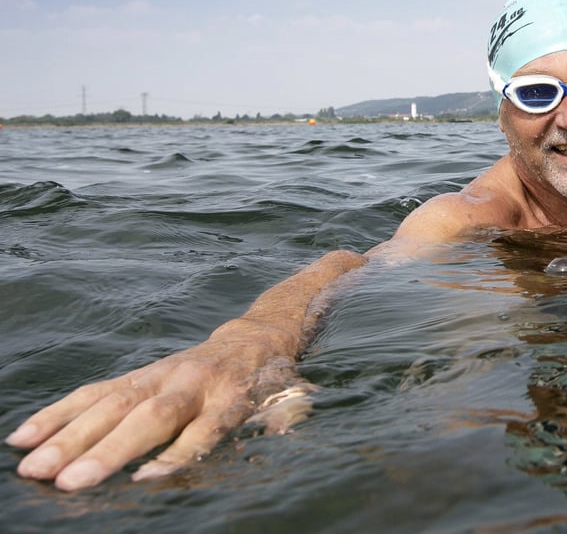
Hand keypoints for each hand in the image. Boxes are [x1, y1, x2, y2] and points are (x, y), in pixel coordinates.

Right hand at [6, 333, 310, 490]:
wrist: (255, 338)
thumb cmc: (268, 382)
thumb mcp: (287, 399)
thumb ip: (283, 416)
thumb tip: (285, 427)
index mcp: (232, 396)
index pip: (204, 426)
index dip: (178, 451)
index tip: (148, 478)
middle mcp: (192, 384)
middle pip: (150, 417)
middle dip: (109, 449)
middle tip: (70, 482)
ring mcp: (160, 376)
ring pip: (113, 404)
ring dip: (70, 436)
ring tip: (33, 466)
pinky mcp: (137, 375)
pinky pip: (93, 393)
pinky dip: (58, 414)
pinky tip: (25, 436)